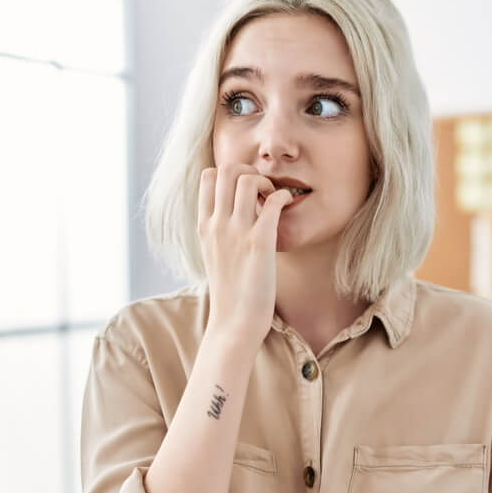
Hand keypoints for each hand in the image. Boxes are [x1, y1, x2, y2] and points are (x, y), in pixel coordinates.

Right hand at [198, 163, 294, 345]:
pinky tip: (287, 206)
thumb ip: (219, 231)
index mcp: (204, 226)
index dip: (230, 174)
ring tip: (273, 198)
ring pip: (247, 179)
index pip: (209, 176)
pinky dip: (283, 196)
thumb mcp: (214, 255)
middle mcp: (217, 225)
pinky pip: (273, 201)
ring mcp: (237, 232)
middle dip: (249, 170)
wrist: (234, 323)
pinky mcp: (259, 243)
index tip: (245, 191)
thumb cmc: (230, 292)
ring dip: (266, 181)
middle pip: (227, 169)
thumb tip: (234, 212)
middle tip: (262, 190)